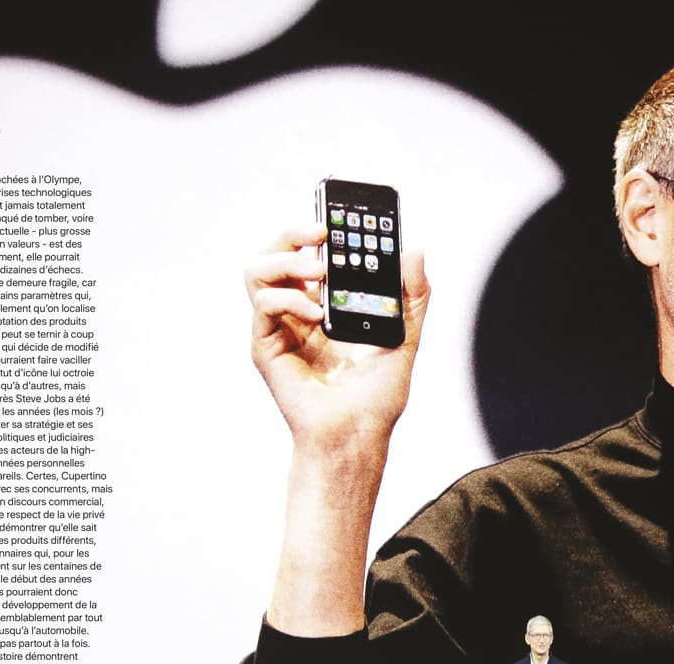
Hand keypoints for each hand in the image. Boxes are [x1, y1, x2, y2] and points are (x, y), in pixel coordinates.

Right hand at [247, 223, 430, 455]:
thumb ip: (412, 296)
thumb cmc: (377, 397)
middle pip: (277, 253)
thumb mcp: (405, 336)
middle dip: (295, 232)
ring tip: (319, 271)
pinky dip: (289, 299)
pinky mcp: (266, 347)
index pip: (312, 253)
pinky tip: (316, 314)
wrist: (359, 435)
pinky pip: (263, 304)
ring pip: (258, 271)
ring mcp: (279, 328)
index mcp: (326, 305)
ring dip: (286, 260)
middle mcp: (297, 312)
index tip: (342, 217)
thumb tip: (415, 251)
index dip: (319, 230)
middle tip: (324, 232)